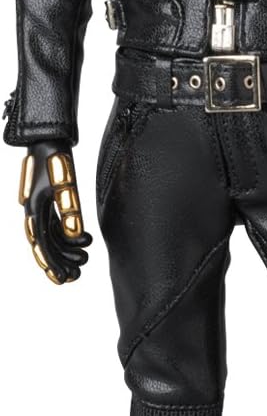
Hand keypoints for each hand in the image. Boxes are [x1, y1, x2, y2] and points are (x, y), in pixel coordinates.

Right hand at [19, 142, 91, 284]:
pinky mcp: (46, 201)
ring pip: (50, 236)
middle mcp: (34, 211)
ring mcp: (39, 206)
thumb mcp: (65, 183)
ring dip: (65, 250)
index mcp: (35, 208)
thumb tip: (75, 235)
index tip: (64, 278)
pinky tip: (82, 242)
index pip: (42, 244)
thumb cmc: (55, 157)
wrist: (46, 136)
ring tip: (83, 261)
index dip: (53, 263)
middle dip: (60, 262)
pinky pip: (53, 225)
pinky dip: (66, 236)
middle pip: (45, 244)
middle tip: (76, 275)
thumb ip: (70, 208)